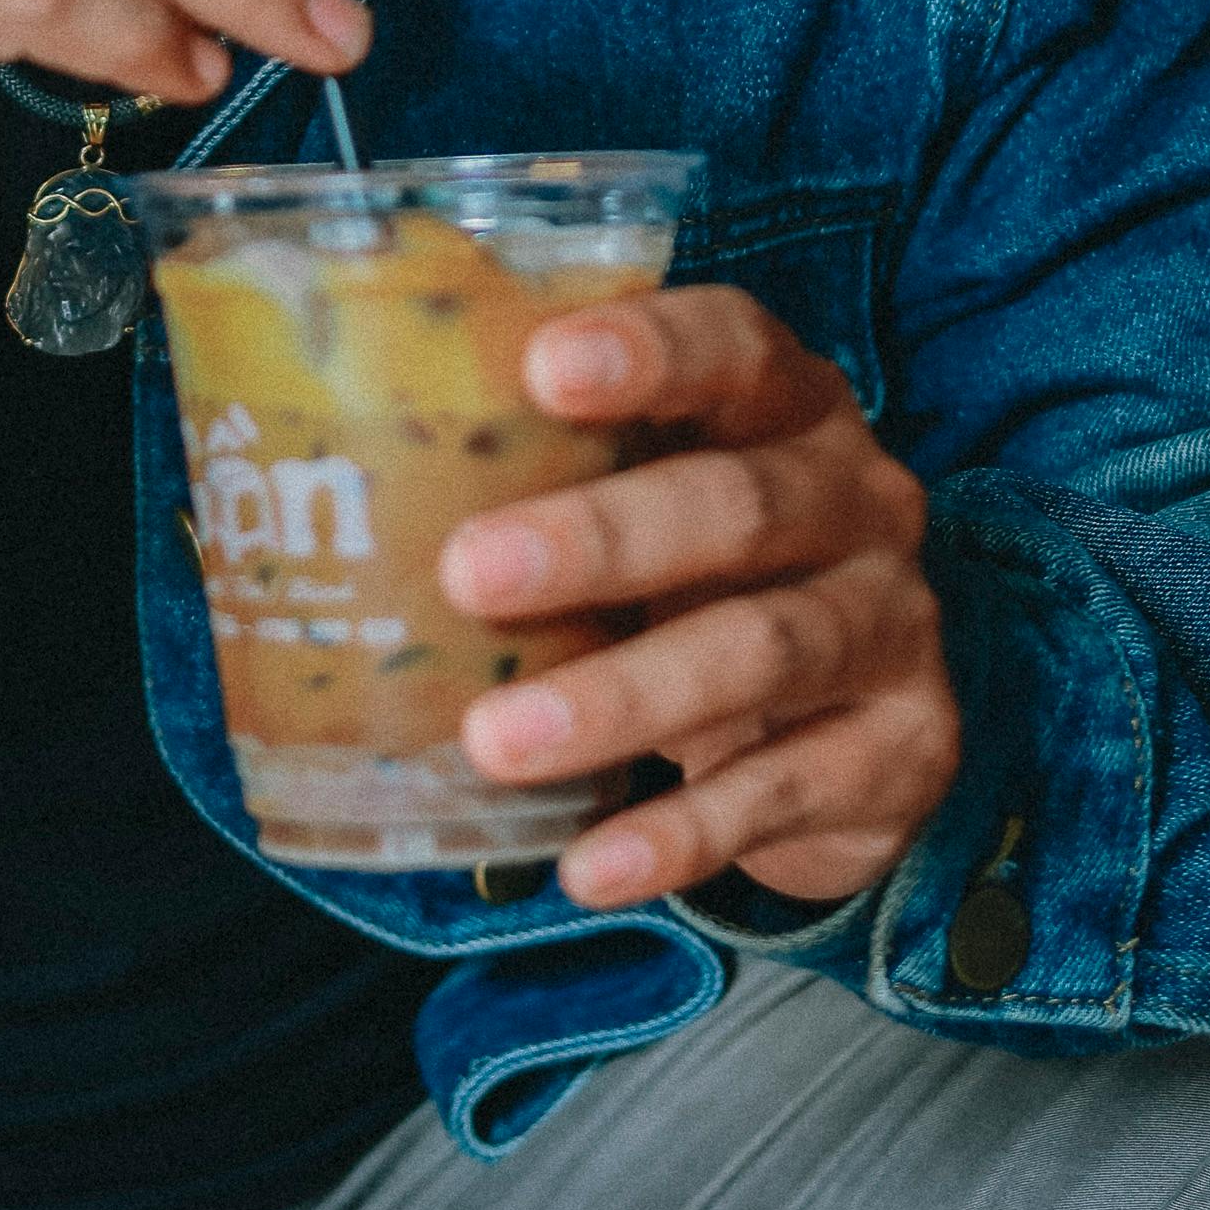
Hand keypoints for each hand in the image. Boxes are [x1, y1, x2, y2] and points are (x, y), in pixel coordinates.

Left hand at [441, 284, 955, 913]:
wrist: (855, 718)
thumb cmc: (702, 572)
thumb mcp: (649, 498)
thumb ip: (542, 469)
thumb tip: (306, 474)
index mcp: (786, 404)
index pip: (734, 344)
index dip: (649, 349)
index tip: (543, 366)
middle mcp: (858, 498)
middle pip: (738, 505)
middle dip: (600, 539)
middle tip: (469, 572)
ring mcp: (892, 626)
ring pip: (761, 651)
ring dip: (621, 698)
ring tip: (496, 741)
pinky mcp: (903, 751)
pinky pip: (785, 794)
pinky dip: (681, 835)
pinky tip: (588, 865)